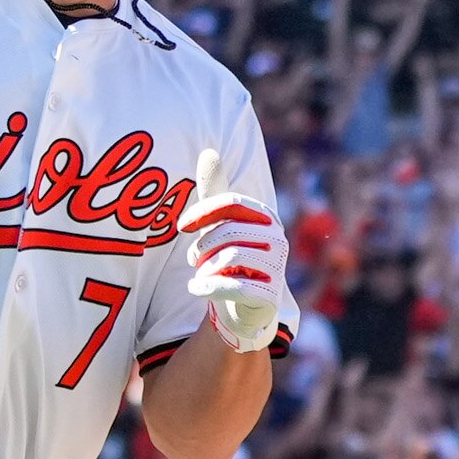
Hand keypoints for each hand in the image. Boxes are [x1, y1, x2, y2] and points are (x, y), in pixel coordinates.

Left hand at [180, 157, 291, 353]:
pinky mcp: (269, 296)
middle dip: (202, 246)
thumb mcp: (221, 224)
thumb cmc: (230, 260)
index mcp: (266, 217)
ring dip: (205, 268)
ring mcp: (277, 268)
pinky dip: (207, 287)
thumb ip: (215, 192)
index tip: (181, 226)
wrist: (242, 307)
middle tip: (194, 259)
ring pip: (230, 257)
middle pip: (228, 231)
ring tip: (201, 275)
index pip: (233, 203)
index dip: (203, 212)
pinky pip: (233, 286)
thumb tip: (209, 151)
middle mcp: (277, 239)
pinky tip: (196, 289)